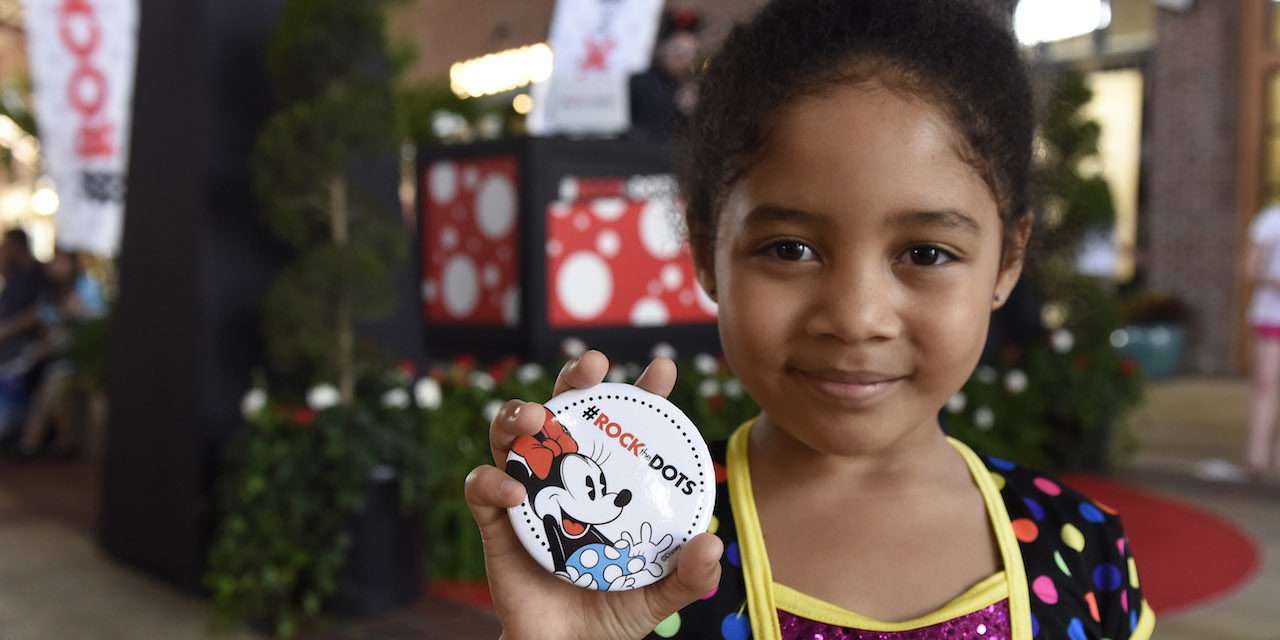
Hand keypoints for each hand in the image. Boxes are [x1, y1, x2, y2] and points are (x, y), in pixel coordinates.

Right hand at [465, 350, 723, 639]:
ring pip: (512, 434)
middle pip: (566, 411)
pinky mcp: (495, 522)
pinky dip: (491, 480)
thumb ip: (688, 575)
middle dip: (575, 378)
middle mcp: (566, 478)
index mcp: (609, 484)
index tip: (662, 368)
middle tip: (592, 366)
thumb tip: (711, 542)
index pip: (627, 426)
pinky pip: (481, 487)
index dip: (643, 392)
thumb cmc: (611, 616)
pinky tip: (514, 492)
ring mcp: (528, 495)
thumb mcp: (659, 594)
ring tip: (537, 418)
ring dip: (518, 414)